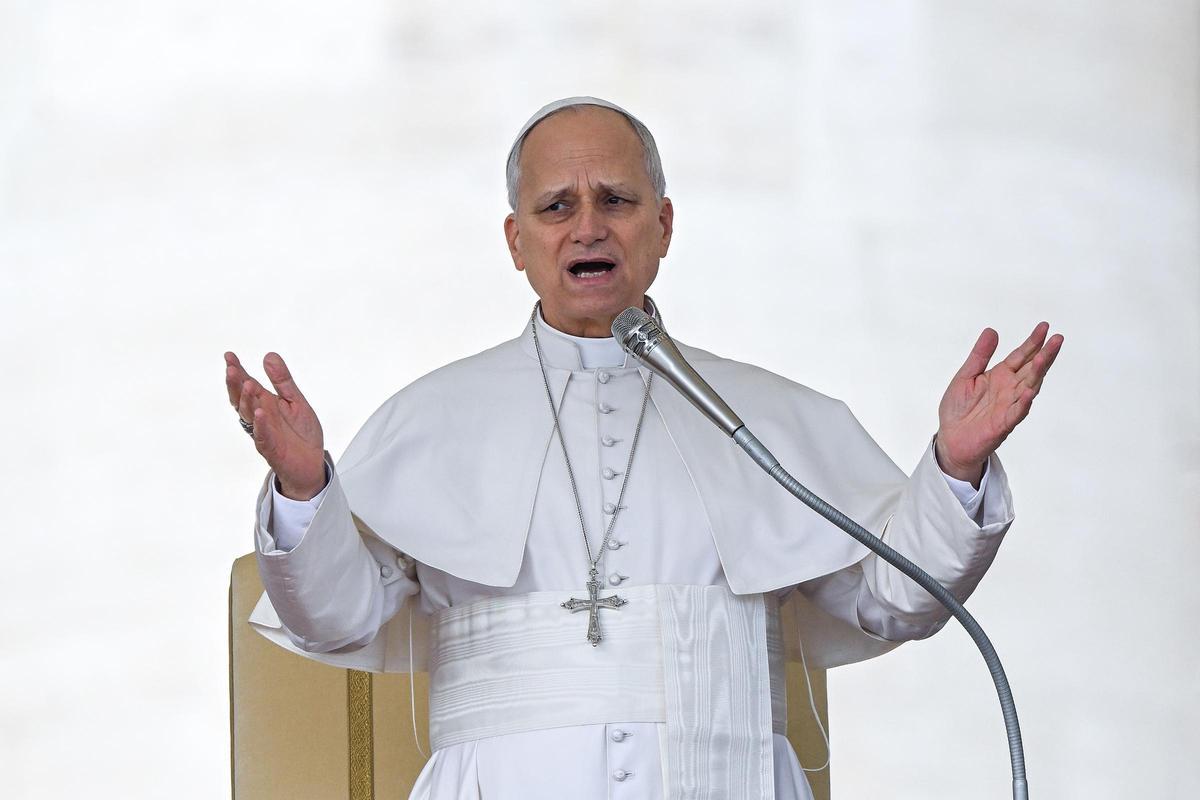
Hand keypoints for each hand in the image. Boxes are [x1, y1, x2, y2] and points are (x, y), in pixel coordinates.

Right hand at [224, 351, 326, 499]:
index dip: (238, 370)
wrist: (311, 463)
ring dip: (247, 400)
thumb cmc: (300, 433)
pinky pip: (263, 436)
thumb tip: (269, 355)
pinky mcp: (272, 449)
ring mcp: (263, 433)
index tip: (229, 355)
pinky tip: (260, 413)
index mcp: (265, 403)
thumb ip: (282, 380)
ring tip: (249, 384)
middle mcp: (260, 417)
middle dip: (236, 384)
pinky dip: (261, 424)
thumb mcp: (295, 400)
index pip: (247, 384)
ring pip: (250, 416)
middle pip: (242, 399)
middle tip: (232, 369)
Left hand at [935, 322, 1063, 486]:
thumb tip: (992, 331)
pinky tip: (1030, 391)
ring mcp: (1009, 406)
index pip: (1021, 356)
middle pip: (1031, 369)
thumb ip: (979, 355)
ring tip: (1044, 358)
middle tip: (1058, 338)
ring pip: (1029, 387)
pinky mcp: (1003, 424)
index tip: (1045, 326)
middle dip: (1044, 354)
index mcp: (1000, 376)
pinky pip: (1017, 412)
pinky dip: (1024, 402)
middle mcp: (1009, 389)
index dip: (1032, 342)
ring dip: (1037, 374)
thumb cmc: (958, 408)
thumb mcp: (965, 376)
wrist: (951, 438)